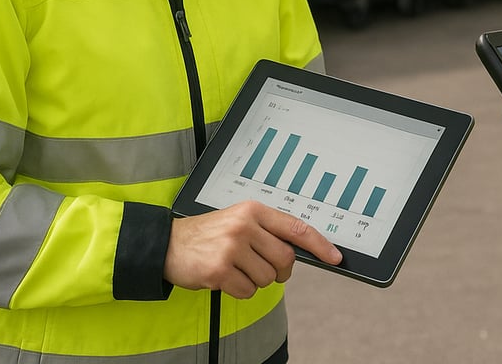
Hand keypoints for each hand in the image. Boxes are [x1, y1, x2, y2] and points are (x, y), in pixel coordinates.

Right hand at [164, 201, 341, 298]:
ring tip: (235, 268)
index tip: (334, 256)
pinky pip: (248, 291)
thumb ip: (268, 231)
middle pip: (285, 259)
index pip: (296, 227)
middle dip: (279, 271)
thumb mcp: (239, 220)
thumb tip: (302, 250)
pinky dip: (240, 290)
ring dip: (255, 280)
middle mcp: (244, 226)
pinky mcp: (219, 270)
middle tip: (261, 268)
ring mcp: (231, 248)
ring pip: (267, 278)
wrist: (167, 244)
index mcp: (253, 211)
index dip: (319, 244)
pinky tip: (225, 277)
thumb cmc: (208, 234)